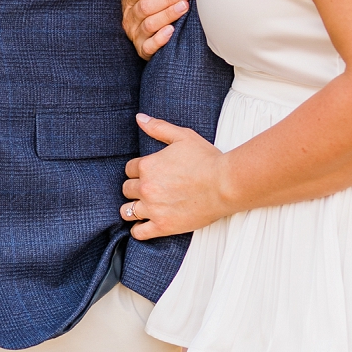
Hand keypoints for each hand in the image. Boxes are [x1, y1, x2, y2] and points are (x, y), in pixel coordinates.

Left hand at [121, 114, 232, 237]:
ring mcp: (153, 209)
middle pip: (126, 189)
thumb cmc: (207, 159)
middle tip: (150, 189)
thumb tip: (139, 118)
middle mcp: (146, 188)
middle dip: (136, 188)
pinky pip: (138, 233)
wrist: (225, 184)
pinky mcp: (163, 226)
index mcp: (147, 166)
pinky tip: (145, 224)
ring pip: (127, 211)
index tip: (150, 173)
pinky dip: (138, 229)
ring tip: (144, 207)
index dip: (138, 170)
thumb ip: (158, 127)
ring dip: (133, 208)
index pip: (129, 169)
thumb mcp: (183, 136)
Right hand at [122, 0, 190, 60]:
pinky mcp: (142, 50)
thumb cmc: (154, 7)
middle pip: (145, 6)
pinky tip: (171, 31)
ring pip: (149, 24)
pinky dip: (159, 39)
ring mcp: (134, 34)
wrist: (154, 37)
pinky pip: (148, 46)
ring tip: (184, 7)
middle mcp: (128, 17)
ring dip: (167, 14)